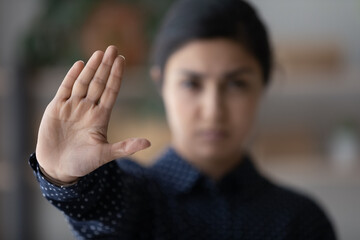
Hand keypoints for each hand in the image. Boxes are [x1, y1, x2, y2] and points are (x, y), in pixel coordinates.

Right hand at [35, 46, 150, 182]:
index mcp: (100, 117)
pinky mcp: (56, 108)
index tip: (122, 60)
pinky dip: (72, 77)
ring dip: (91, 67)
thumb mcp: (104, 155)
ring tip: (99, 53)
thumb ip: (125, 147)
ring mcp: (72, 107)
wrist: (57, 168)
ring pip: (84, 82)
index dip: (116, 76)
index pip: (111, 91)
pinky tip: (79, 64)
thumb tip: (148, 143)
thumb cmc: (82, 163)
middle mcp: (88, 109)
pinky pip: (65, 88)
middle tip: (113, 48)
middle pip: (99, 83)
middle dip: (106, 66)